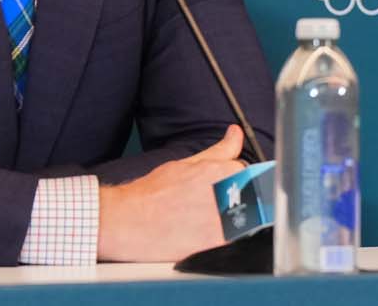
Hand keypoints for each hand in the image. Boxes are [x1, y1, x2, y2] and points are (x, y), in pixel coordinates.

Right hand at [98, 126, 245, 261]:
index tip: (226, 187)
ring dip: (232, 218)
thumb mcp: (187, 163)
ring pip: (245, 218)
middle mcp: (226, 193)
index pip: (248, 173)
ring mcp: (222, 220)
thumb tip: (236, 133)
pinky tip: (205, 234)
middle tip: (208, 206)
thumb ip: (219, 150)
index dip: (236, 180)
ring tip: (203, 221)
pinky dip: (226, 237)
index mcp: (222, 171)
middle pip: (248, 195)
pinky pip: (236, 239)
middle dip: (235, 199)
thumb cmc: (152, 193)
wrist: (128, 221)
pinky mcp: (215, 243)